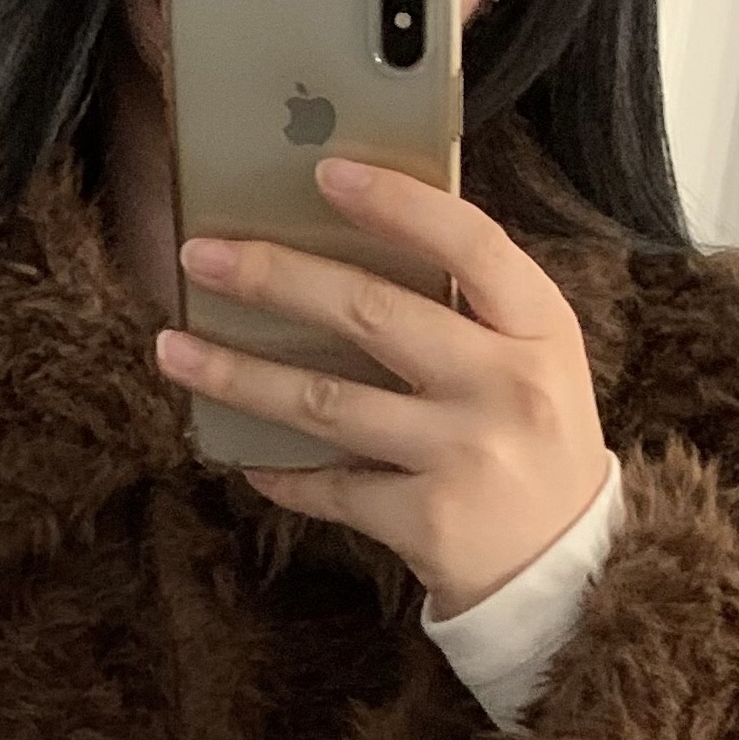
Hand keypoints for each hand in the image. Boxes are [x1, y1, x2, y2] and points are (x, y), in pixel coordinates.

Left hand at [154, 155, 607, 619]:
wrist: (564, 568)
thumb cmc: (535, 444)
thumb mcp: (533, 361)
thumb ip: (469, 309)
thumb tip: (348, 246)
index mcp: (540, 328)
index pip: (470, 243)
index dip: (398, 202)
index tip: (325, 172)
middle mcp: (504, 387)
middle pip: (372, 315)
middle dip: (276, 279)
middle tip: (202, 256)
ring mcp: (462, 457)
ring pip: (327, 404)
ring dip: (239, 375)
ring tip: (174, 350)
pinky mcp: (424, 522)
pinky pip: (331, 487)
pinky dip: (280, 472)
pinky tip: (241, 455)